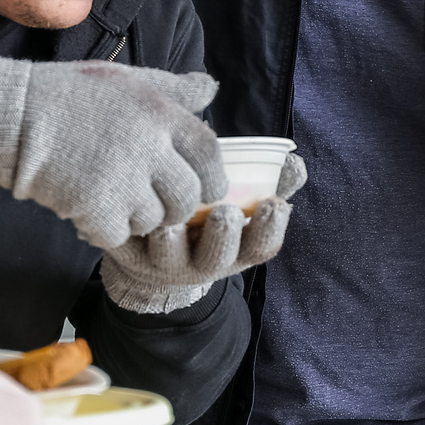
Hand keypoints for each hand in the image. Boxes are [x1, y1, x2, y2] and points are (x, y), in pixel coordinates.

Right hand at [0, 57, 226, 248]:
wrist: (12, 119)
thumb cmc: (68, 95)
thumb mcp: (125, 79)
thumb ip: (172, 88)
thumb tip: (209, 89)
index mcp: (159, 113)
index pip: (210, 153)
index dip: (211, 176)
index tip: (201, 186)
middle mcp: (149, 146)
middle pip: (187, 197)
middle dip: (175, 207)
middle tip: (151, 203)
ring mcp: (124, 180)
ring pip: (153, 221)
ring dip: (137, 219)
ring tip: (112, 200)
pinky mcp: (97, 208)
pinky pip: (118, 235)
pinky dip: (104, 230)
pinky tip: (87, 212)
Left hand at [102, 152, 306, 313]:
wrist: (150, 242)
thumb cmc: (206, 214)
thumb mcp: (241, 200)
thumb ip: (272, 183)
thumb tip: (294, 162)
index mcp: (237, 249)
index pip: (261, 247)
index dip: (270, 228)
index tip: (275, 204)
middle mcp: (203, 263)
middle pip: (217, 257)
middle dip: (223, 237)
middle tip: (226, 213)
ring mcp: (164, 262)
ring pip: (170, 253)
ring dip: (173, 237)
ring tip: (173, 221)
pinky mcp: (130, 253)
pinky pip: (130, 243)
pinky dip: (133, 224)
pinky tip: (136, 206)